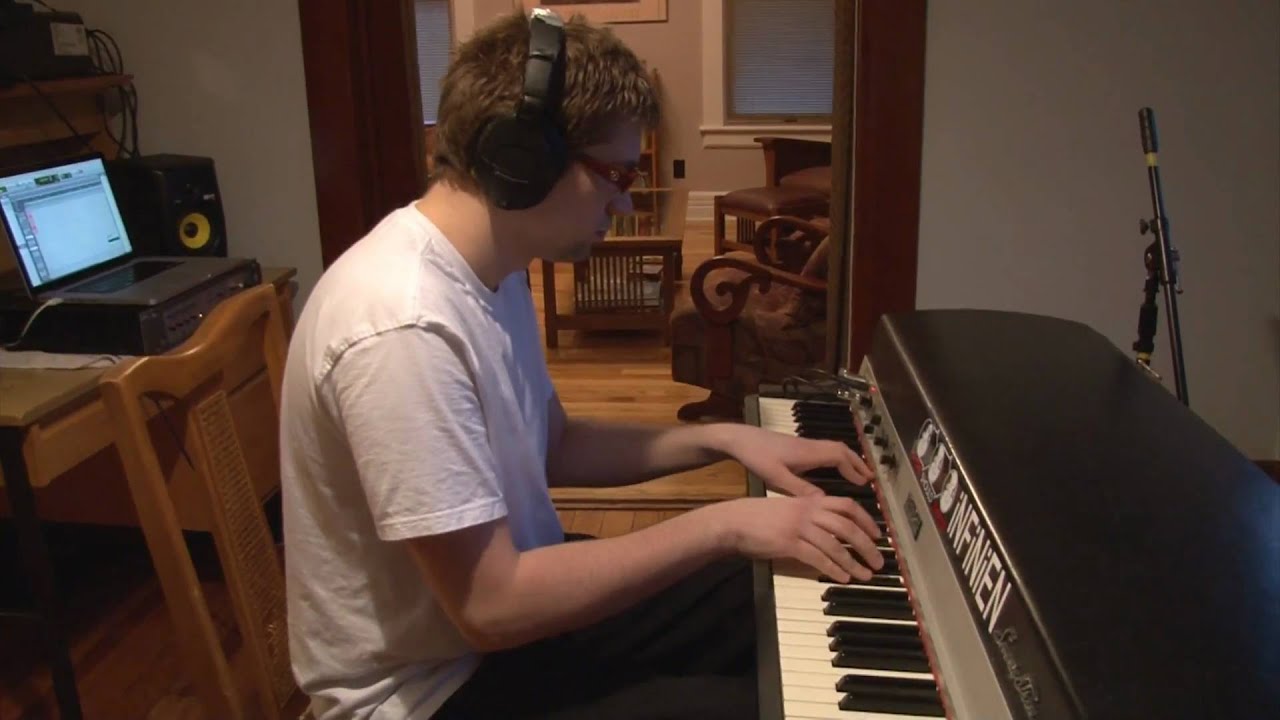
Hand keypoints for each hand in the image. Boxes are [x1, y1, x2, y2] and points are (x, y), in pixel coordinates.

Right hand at [711, 495, 883, 581]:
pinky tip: (843, 578)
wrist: (734, 522)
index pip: (847, 506)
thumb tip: (831, 532)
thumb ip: (809, 516)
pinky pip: (818, 557)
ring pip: (835, 545)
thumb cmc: (759, 517)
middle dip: (867, 545)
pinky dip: (834, 568)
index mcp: (810, 501)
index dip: (866, 520)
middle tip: (879, 560)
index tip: (877, 535)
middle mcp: (808, 511)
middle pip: (847, 526)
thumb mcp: (788, 509)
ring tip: (865, 575)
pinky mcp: (789, 544)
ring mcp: (799, 527)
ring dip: (854, 562)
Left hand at [722, 425, 873, 497]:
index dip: (854, 470)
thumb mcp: (776, 477)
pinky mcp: (797, 447)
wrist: (740, 439)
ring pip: (833, 449)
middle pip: (841, 450)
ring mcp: (804, 445)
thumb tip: (824, 501)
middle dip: (858, 463)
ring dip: (848, 460)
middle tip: (871, 479)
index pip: (840, 457)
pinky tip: (835, 470)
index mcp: (808, 453)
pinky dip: (837, 459)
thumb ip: (800, 489)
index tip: (865, 484)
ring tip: (859, 475)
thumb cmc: (757, 457)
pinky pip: (825, 451)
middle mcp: (810, 446)